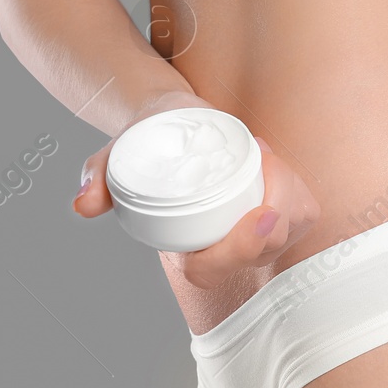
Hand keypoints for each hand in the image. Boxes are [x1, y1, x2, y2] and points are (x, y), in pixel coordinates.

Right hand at [72, 91, 318, 286]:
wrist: (171, 119)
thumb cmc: (144, 143)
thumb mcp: (115, 156)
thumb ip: (98, 178)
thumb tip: (83, 205)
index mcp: (186, 250)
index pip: (213, 268)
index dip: (241, 249)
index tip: (261, 214)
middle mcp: (224, 249)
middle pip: (264, 249)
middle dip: (278, 209)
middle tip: (263, 160)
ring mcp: (254, 235)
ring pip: (291, 229)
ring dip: (287, 191)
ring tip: (261, 154)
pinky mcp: (279, 214)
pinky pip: (303, 212)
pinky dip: (296, 187)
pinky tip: (276, 163)